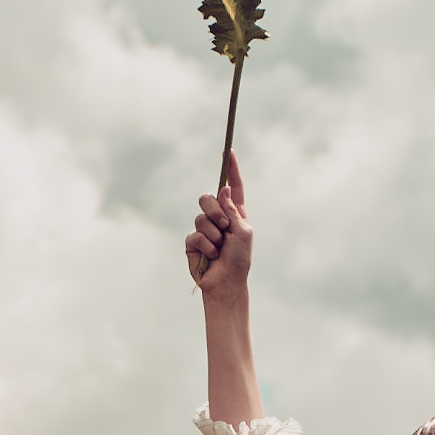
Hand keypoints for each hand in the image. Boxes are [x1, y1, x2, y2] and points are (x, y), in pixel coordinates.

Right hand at [186, 152, 252, 290]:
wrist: (226, 283)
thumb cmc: (239, 260)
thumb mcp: (243, 232)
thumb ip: (233, 210)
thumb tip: (222, 189)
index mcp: (234, 214)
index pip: (232, 187)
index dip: (231, 169)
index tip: (228, 151)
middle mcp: (218, 218)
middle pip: (208, 197)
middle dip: (214, 210)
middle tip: (223, 226)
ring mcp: (203, 229)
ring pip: (200, 217)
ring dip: (213, 233)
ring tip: (220, 247)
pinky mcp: (192, 242)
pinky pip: (194, 234)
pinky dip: (205, 246)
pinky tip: (211, 256)